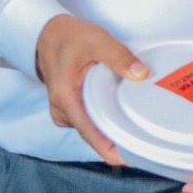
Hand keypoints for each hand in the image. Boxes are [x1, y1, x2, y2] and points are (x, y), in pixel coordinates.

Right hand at [35, 14, 147, 164]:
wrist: (46, 34)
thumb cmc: (71, 38)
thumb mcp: (97, 41)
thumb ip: (119, 56)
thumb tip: (141, 74)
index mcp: (67, 100)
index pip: (90, 134)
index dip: (110, 150)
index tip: (131, 159)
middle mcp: (63, 112)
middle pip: (93, 135)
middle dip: (117, 142)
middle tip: (145, 145)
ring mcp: (64, 111)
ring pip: (91, 128)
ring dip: (111, 131)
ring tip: (139, 134)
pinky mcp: (70, 107)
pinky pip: (89, 120)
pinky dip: (104, 121)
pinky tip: (122, 117)